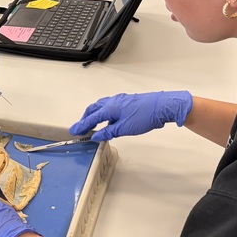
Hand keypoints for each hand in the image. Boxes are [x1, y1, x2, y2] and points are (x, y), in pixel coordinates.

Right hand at [70, 91, 192, 140]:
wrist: (162, 106)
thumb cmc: (144, 116)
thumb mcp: (124, 128)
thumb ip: (108, 132)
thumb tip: (96, 136)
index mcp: (109, 108)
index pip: (91, 118)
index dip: (82, 125)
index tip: (74, 131)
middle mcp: (112, 102)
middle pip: (93, 109)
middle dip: (85, 118)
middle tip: (81, 127)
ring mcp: (120, 100)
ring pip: (101, 106)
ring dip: (94, 114)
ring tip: (91, 123)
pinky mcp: (127, 101)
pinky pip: (109, 106)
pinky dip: (103, 113)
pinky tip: (108, 120)